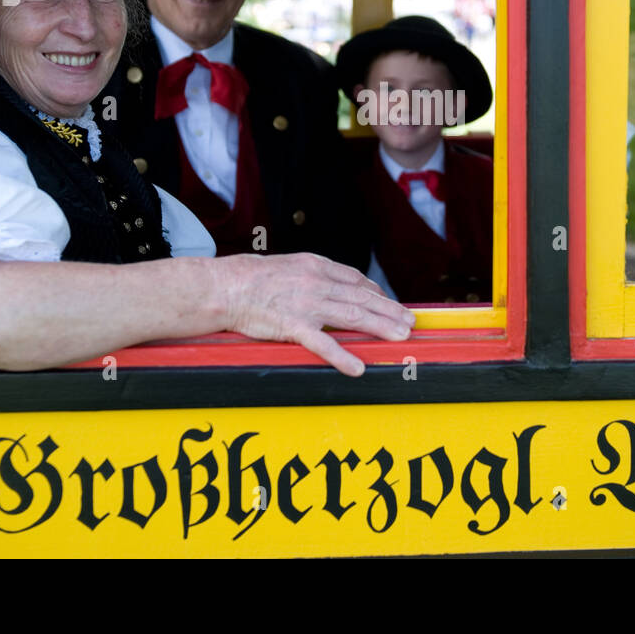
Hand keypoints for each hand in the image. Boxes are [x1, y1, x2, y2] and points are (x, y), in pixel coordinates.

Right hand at [213, 253, 415, 375]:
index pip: (356, 280)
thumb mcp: (289, 266)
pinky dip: (343, 356)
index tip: (390, 304)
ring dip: (381, 327)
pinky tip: (358, 367)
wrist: (224, 286)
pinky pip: (323, 344)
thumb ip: (313, 276)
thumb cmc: (252, 278)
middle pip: (362, 298)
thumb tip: (334, 286)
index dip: (377, 294)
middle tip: (410, 322)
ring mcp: (306, 304)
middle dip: (390, 311)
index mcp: (316, 266)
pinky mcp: (293, 325)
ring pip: (353, 316)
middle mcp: (317, 282)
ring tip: (401, 337)